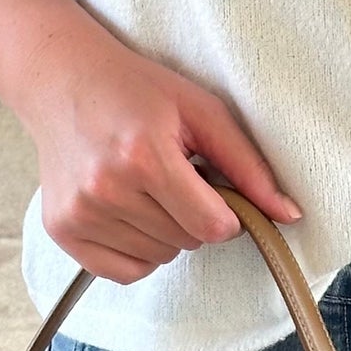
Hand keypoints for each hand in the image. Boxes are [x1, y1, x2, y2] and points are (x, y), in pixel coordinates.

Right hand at [18, 14, 301, 284]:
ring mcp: (79, 212)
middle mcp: (106, 189)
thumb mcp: (201, 111)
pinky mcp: (61, 229)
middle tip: (172, 175)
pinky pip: (123, 271)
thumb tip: (290, 216)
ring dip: (165, 232)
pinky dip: (137, 251)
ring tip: (146, 186)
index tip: (211, 185)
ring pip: (158, 258)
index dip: (225, 213)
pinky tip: (129, 211)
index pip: (212, 227)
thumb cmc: (136, 90)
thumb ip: (249, 166)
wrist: (60, 79)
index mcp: (144, 155)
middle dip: (192, 216)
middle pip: (186, 243)